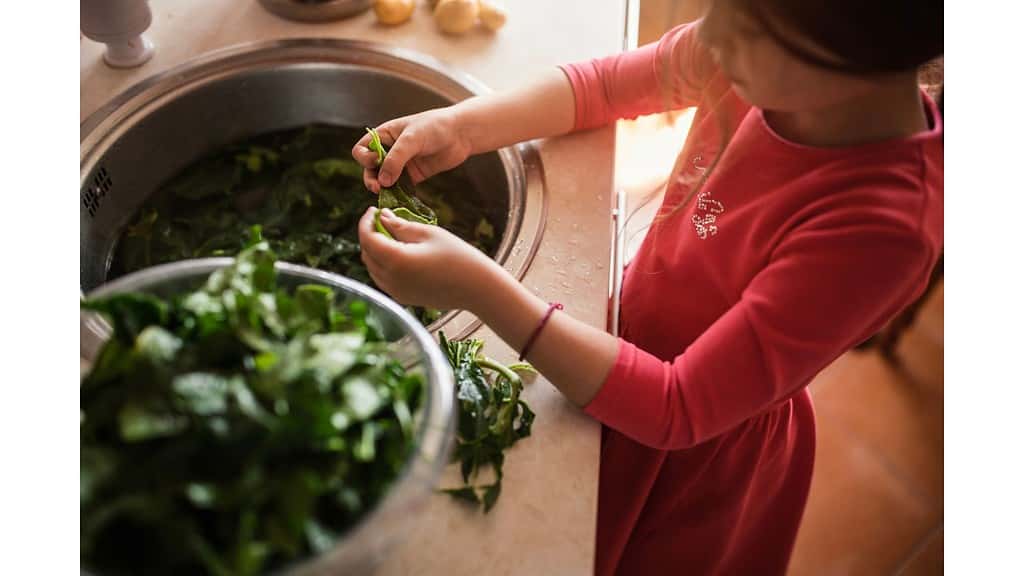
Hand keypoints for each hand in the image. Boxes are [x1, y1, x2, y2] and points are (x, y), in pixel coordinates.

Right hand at [352, 107, 472, 192]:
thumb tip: (383, 181)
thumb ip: (396, 159)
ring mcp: (402, 164)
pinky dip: (397, 194)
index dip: (365, 158)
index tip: (376, 161)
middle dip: (371, 178)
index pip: (362, 150)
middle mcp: (390, 150)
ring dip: (383, 188)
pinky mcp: (414, 176)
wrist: (461, 133)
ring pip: (384, 180)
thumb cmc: (435, 127)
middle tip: (378, 187)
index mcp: (384, 135)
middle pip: (369, 168)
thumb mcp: (412, 139)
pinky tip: (399, 199)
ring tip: (386, 194)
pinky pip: (400, 187)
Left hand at [358, 207, 500, 310]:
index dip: (366, 221)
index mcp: (396, 260)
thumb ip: (400, 225)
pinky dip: (383, 264)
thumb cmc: (458, 257)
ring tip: (392, 235)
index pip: (367, 238)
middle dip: (370, 235)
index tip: (373, 209)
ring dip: (375, 250)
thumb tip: (381, 216)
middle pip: (366, 253)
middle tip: (383, 219)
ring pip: (372, 267)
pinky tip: (399, 253)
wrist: (477, 289)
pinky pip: (383, 279)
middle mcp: (391, 279)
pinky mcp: (403, 298)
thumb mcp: (429, 234)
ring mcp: (395, 292)